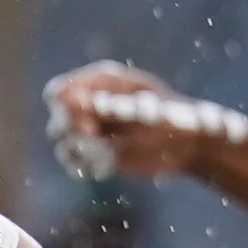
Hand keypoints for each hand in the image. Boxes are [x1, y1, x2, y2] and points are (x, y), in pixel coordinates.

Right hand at [43, 62, 247, 181]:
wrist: (190, 145)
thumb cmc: (172, 119)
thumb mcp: (141, 111)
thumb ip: (107, 106)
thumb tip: (72, 101)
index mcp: (102, 81)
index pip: (61, 90)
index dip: (66, 107)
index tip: (86, 122)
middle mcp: (92, 102)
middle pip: (58, 115)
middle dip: (70, 128)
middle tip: (93, 136)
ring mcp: (93, 127)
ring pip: (62, 139)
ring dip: (76, 149)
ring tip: (101, 152)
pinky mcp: (96, 151)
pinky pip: (73, 160)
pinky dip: (82, 165)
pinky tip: (103, 164)